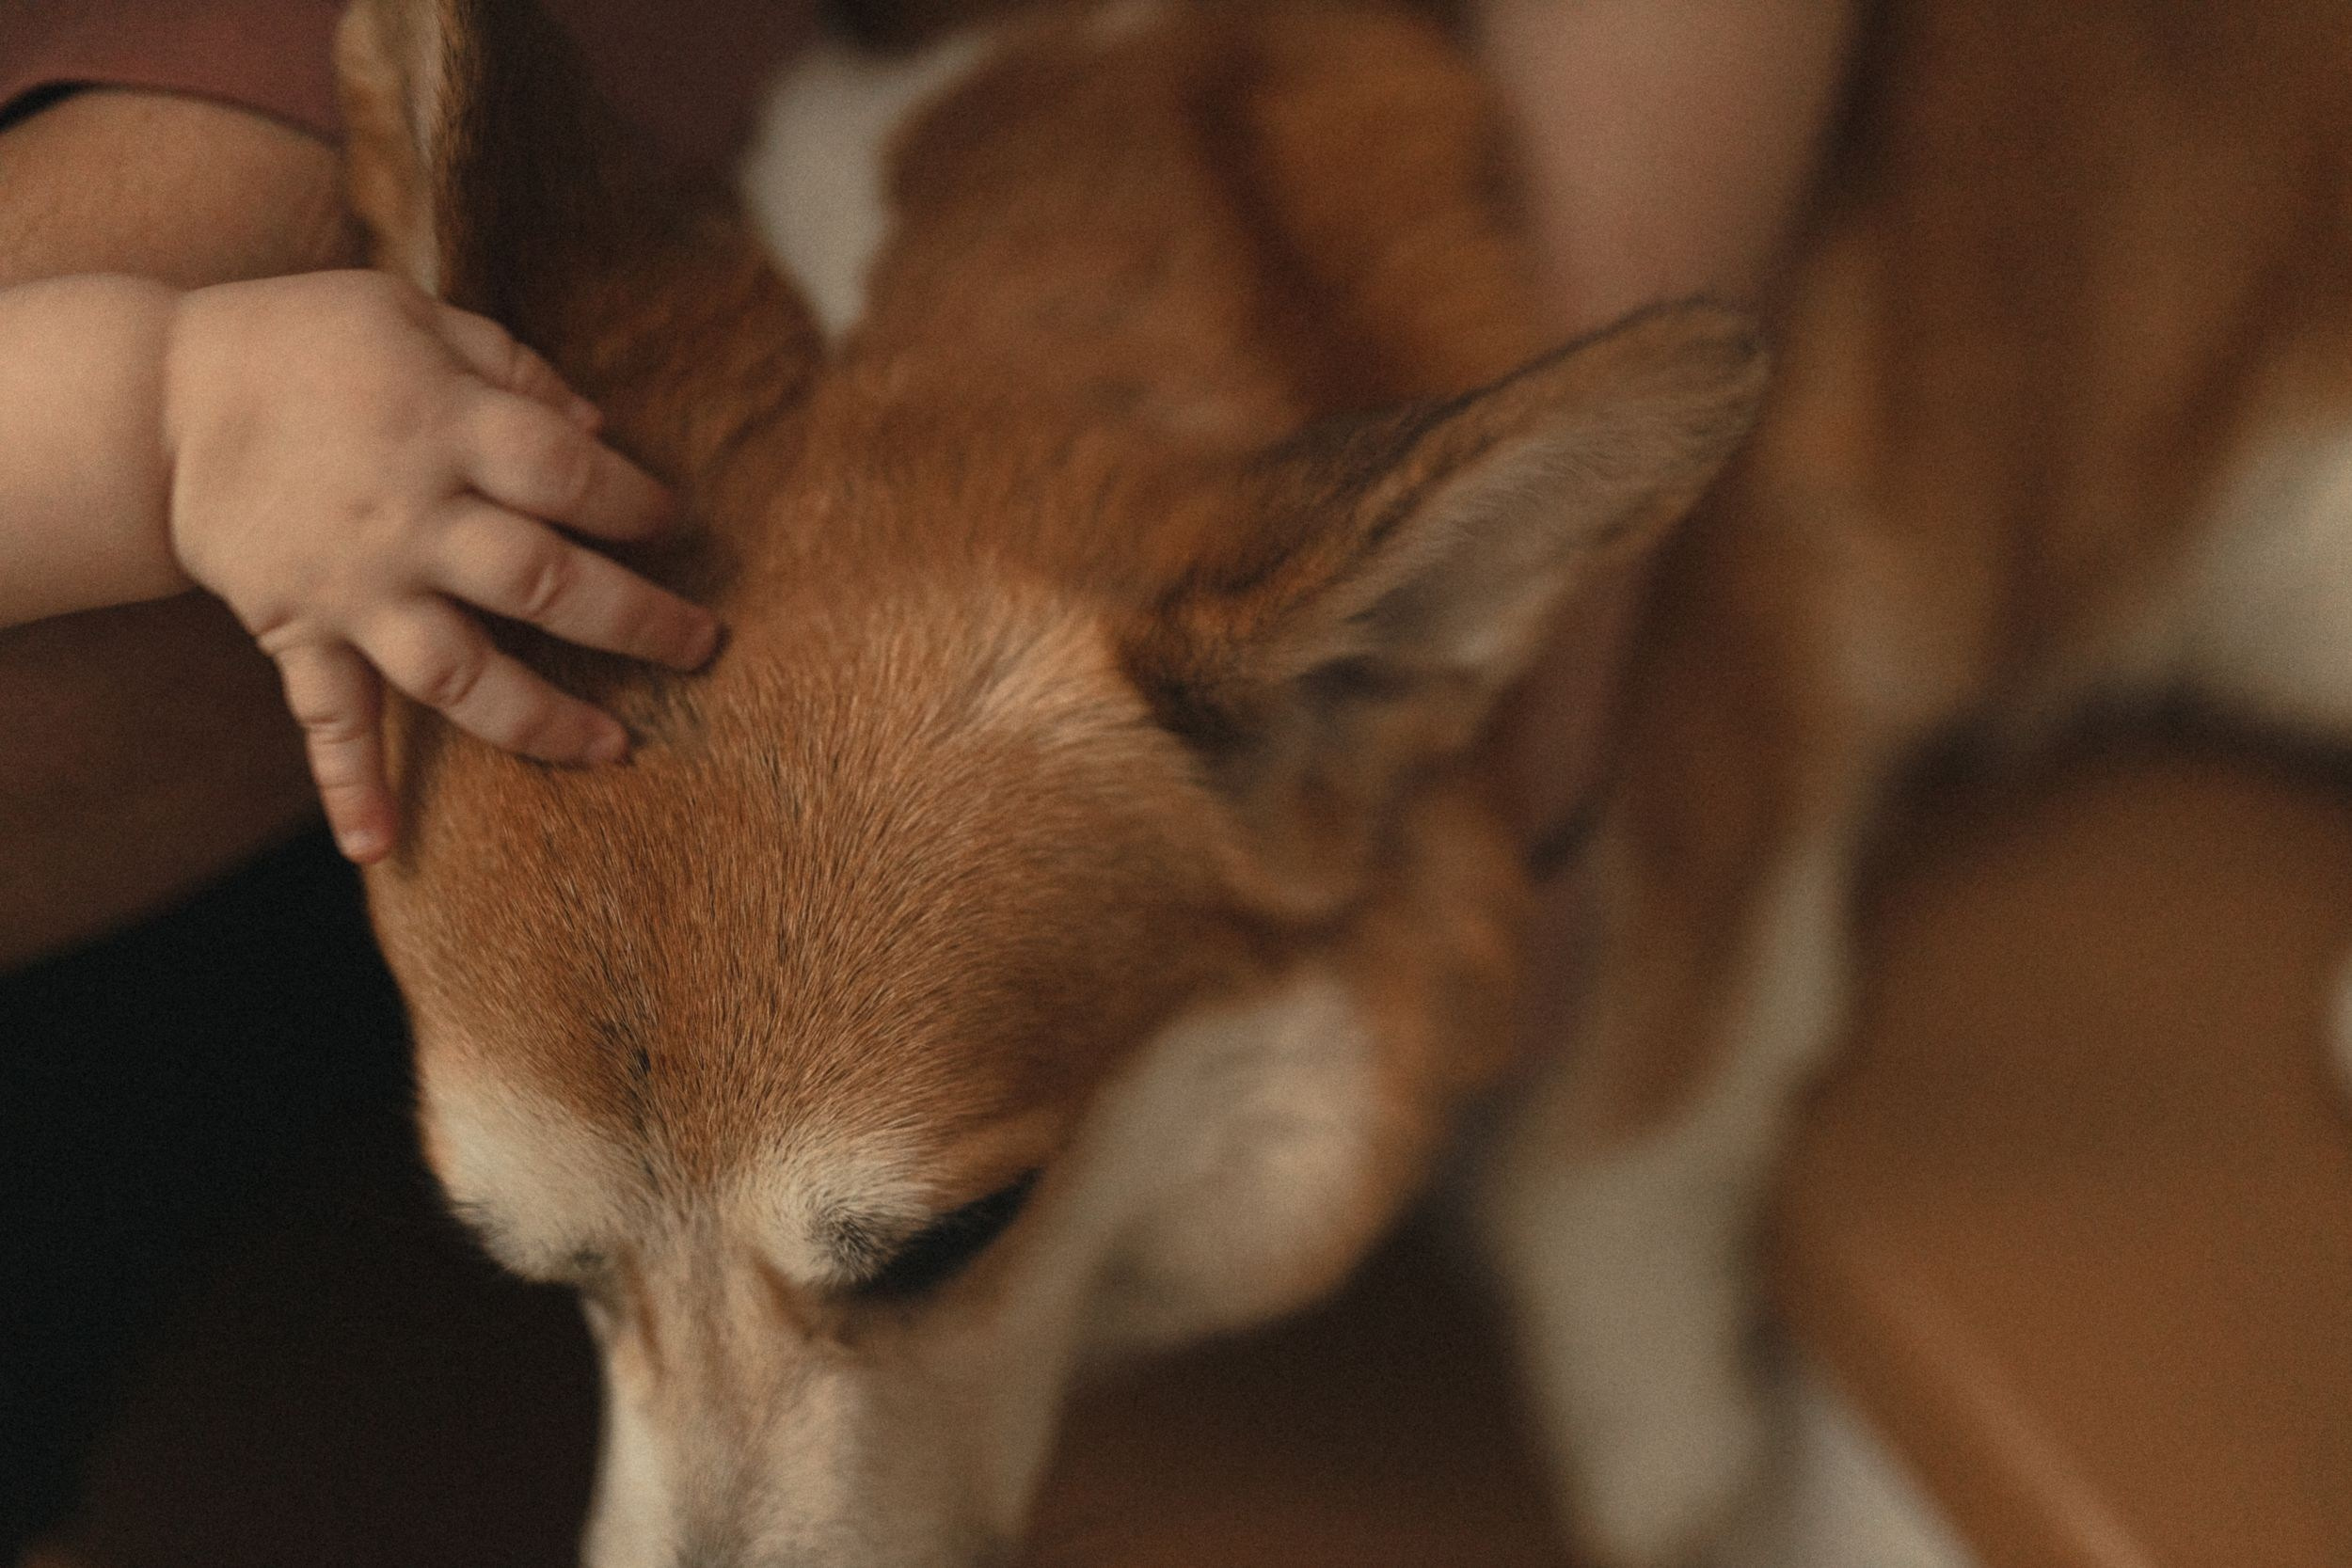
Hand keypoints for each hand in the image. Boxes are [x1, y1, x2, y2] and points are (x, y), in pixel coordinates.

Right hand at [160, 271, 718, 861]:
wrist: (151, 400)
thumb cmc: (302, 343)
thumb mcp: (411, 315)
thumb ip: (514, 370)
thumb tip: (604, 433)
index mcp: (442, 427)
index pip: (567, 473)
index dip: (634, 500)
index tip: (674, 521)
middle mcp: (408, 518)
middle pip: (542, 581)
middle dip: (637, 621)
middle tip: (704, 646)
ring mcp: (354, 586)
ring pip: (462, 671)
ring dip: (541, 721)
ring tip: (616, 749)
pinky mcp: (299, 629)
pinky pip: (327, 717)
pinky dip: (348, 783)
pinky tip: (377, 847)